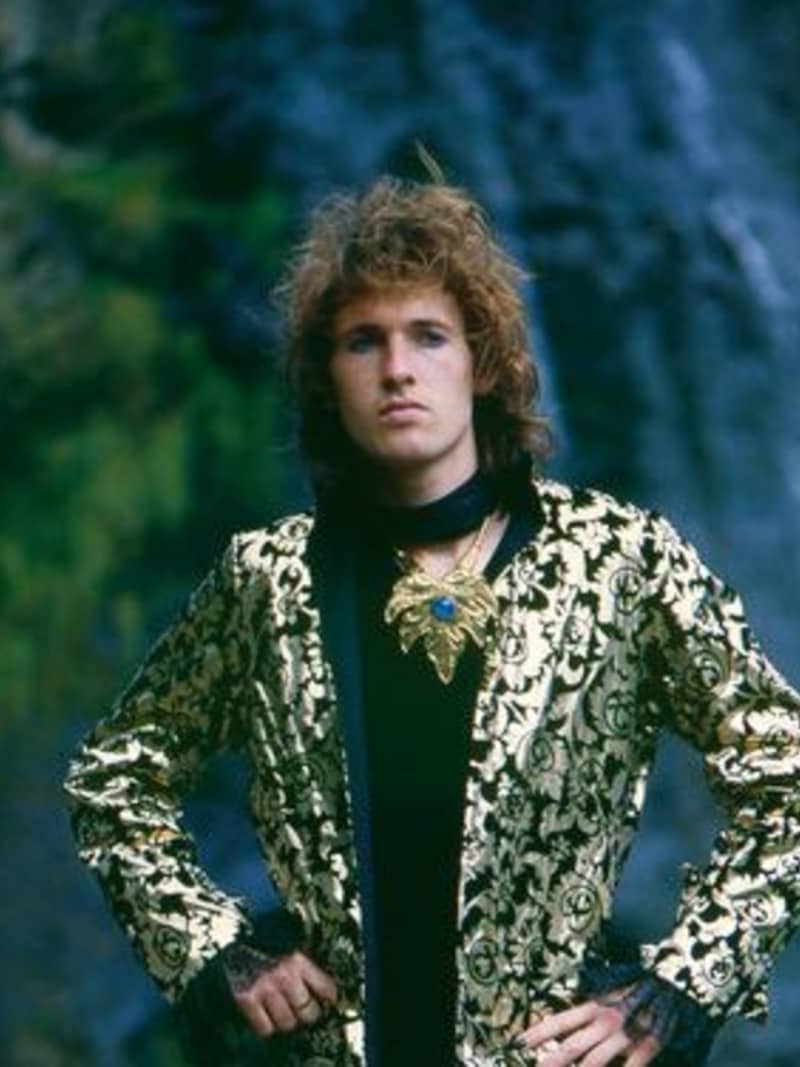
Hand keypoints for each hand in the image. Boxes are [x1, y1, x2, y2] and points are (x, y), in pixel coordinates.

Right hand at [231, 949, 337, 1037]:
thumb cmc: (263, 941)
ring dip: (288, 1022)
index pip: (326, 988)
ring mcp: (265, 988)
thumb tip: (322, 992)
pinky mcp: (246, 999)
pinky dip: (267, 1027)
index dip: (329, 999)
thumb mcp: (290, 945)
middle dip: (308, 1014)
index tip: (327, 1003)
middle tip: (305, 1012)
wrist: (231, 933)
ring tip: (285, 1015)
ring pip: (287, 1024)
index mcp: (298, 959)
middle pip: (308, 1012)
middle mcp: (284, 975)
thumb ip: (305, 966)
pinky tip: (267, 1018)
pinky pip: (264, 1028)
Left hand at [515, 991, 661, 1065]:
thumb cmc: (632, 991)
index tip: (517, 1043)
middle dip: (551, 1062)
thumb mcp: (605, 996)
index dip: (538, 1034)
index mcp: (593, 1006)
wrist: (669, 984)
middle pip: (571, 1047)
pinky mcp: (646, 1048)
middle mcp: (605, 1021)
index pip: (559, 1021)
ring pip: (594, 1062)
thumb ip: (584, 1014)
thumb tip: (559, 1030)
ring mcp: (625, 1036)